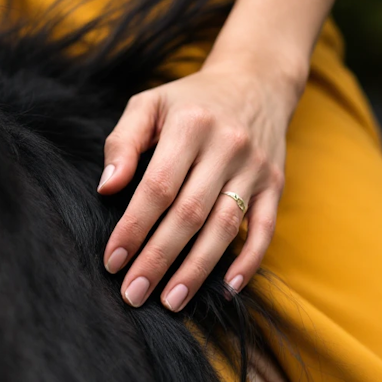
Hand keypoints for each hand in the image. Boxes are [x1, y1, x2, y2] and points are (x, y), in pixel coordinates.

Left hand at [98, 52, 305, 310]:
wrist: (255, 81)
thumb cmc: (190, 100)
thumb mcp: (150, 103)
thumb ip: (123, 142)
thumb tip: (107, 188)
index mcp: (190, 125)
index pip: (157, 187)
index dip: (134, 227)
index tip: (113, 261)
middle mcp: (226, 146)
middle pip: (189, 214)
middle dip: (158, 258)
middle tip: (133, 293)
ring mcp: (254, 168)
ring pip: (224, 227)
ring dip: (197, 269)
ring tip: (170, 300)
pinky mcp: (274, 184)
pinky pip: (264, 228)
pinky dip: (248, 260)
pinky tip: (228, 287)